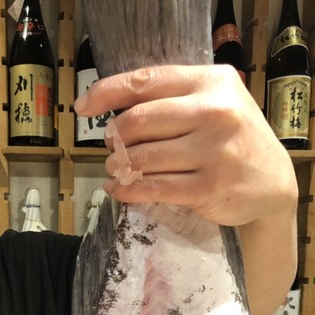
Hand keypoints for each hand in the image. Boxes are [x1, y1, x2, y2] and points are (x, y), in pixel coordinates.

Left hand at [74, 64, 296, 228]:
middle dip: (115, 137)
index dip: (106, 93)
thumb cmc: (235, 141)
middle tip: (111, 147)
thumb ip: (176, 100)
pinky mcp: (208, 187)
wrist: (273, 184)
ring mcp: (213, 151)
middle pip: (138, 121)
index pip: (145, 81)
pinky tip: (118, 189)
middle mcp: (214, 112)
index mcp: (211, 83)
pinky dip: (127, 190)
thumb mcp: (216, 105)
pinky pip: (153, 187)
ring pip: (142, 157)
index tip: (84, 107)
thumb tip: (116, 108)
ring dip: (118, 166)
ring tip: (115, 170)